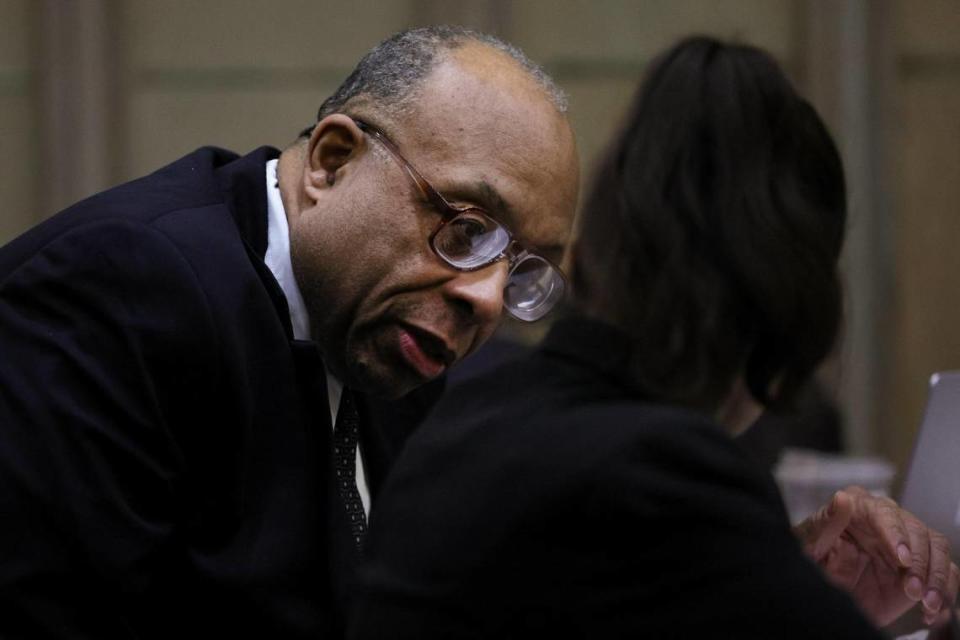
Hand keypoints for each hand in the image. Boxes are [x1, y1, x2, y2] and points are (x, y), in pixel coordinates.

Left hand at [793, 486, 959, 626]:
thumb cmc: (814, 560)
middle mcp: (887, 522)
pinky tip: (930, 611)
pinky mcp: (919, 568)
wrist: (824, 591)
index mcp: (860, 509)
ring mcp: (906, 544)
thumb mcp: (811, 544)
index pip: (884, 513)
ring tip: (925, 602)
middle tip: (912, 590)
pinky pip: (944, 572)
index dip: (896, 534)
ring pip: (937, 548)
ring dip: (936, 576)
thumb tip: (842, 499)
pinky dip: (944, 591)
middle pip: (917, 530)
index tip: (902, 559)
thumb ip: (826, 523)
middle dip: (920, 562)